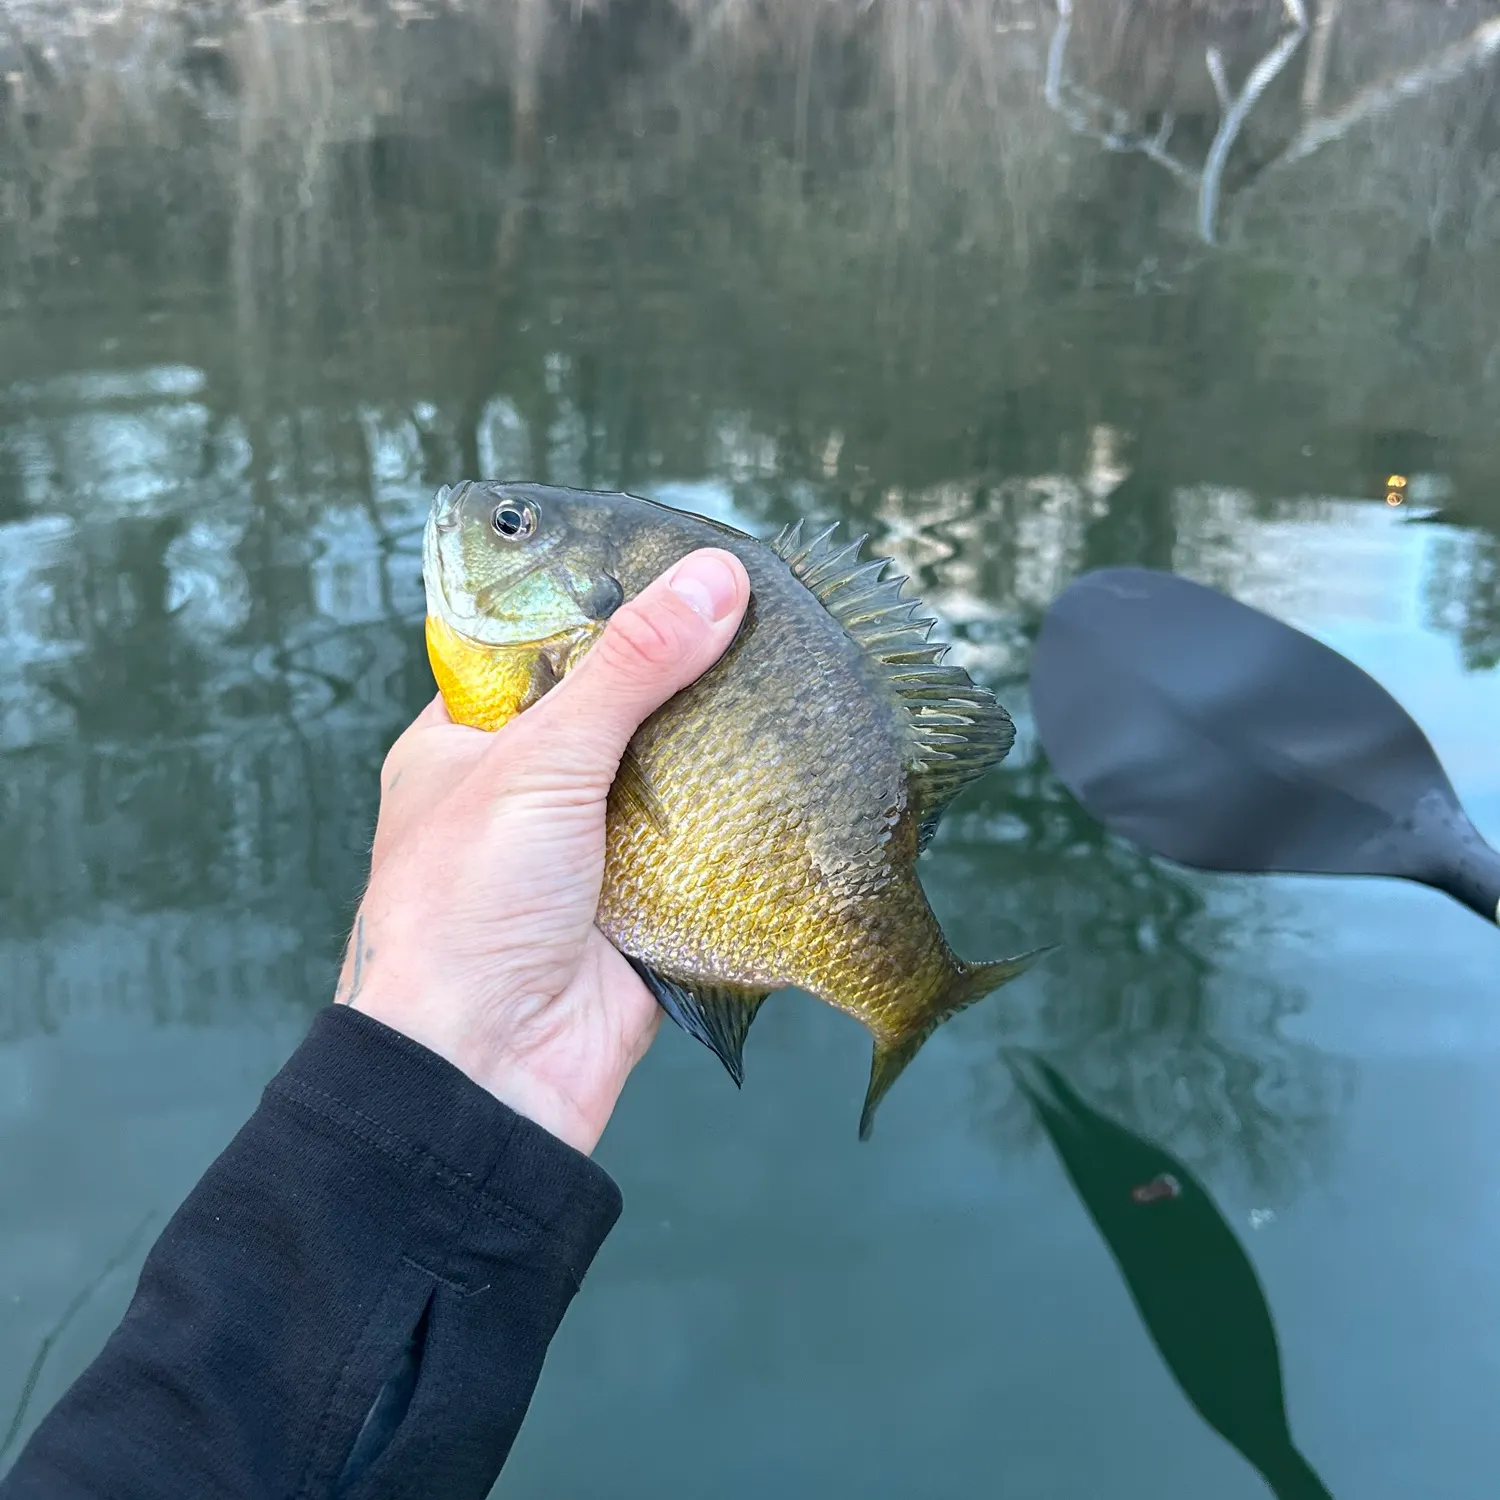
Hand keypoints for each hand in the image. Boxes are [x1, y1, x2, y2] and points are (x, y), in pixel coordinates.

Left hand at [336, 547, 750, 1154]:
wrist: (490, 1071)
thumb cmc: (468, 906)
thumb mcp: (541, 762)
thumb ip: (631, 668)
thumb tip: (716, 578)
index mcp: (466, 743)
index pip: (541, 647)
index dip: (608, 605)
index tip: (686, 566)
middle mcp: (527, 791)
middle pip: (619, 710)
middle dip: (683, 677)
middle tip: (763, 617)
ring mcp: (588, 850)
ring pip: (669, 777)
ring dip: (721, 747)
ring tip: (798, 675)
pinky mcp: (646, 904)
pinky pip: (704, 846)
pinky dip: (742, 820)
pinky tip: (798, 767)